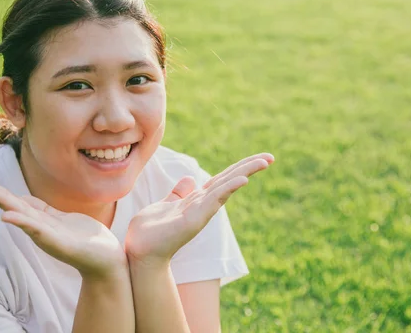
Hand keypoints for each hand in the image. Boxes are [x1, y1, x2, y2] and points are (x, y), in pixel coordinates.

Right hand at [0, 177, 126, 278]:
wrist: (105, 259)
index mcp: (39, 217)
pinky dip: (21, 222)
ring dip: (1, 202)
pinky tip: (6, 217)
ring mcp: (46, 234)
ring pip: (19, 214)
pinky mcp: (57, 243)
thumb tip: (22, 198)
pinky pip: (36, 230)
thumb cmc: (83, 237)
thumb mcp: (59, 218)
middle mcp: (38, 225)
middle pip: (10, 203)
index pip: (13, 199)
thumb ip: (41, 210)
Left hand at [124, 153, 273, 266]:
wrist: (139, 253)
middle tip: (271, 157)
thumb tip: (190, 179)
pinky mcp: (194, 219)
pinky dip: (229, 189)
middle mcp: (202, 205)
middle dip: (249, 167)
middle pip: (229, 180)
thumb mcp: (165, 206)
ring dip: (245, 173)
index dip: (238, 167)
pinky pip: (214, 200)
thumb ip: (178, 194)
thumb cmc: (150, 232)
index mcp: (196, 200)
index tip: (258, 158)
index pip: (222, 179)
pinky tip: (242, 180)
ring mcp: (200, 212)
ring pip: (226, 187)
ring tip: (264, 162)